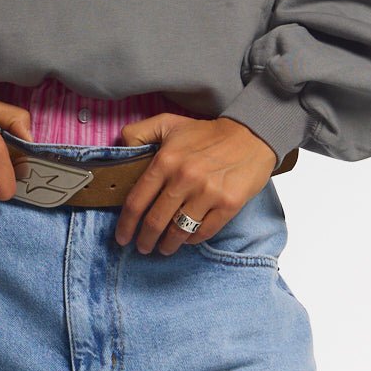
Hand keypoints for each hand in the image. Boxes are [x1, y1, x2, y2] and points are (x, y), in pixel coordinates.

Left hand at [113, 114, 277, 255]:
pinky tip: (187, 238)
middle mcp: (184, 178)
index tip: (121, 236)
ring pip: (178, 231)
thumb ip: (138, 132)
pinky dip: (191, 240)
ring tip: (163, 247)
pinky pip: (203, 232)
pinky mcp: (228, 205)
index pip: (137, 200)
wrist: (250, 135)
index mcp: (166, 160)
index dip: (125, 224)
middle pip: (155, 221)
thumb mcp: (168, 122)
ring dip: (167, 245)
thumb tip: (121, 151)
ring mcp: (207, 193)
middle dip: (145, 240)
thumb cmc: (205, 133)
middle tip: (142, 247)